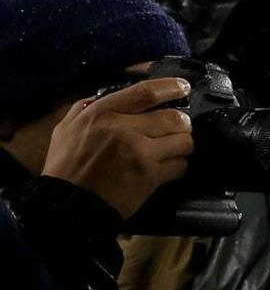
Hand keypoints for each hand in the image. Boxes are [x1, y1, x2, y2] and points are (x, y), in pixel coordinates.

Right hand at [41, 77, 194, 218]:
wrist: (67, 202)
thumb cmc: (66, 165)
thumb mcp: (67, 128)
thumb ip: (86, 108)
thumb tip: (108, 95)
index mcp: (102, 113)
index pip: (146, 92)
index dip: (170, 87)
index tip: (183, 87)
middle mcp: (124, 130)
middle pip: (174, 117)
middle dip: (181, 122)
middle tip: (177, 127)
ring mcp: (140, 153)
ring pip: (184, 141)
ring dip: (182, 145)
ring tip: (172, 148)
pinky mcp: (150, 176)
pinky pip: (180, 165)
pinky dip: (178, 166)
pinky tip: (166, 168)